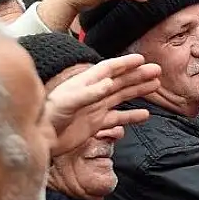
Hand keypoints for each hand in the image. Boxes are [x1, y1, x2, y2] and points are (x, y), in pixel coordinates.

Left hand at [46, 54, 161, 154]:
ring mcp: (96, 108)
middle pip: (120, 81)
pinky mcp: (96, 124)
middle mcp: (93, 93)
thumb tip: (109, 83)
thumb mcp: (68, 101)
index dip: (125, 63)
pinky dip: (131, 116)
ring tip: (155, 85)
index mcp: (86, 83)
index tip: (141, 60)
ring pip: (122, 97)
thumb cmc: (49, 116)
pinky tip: (144, 115)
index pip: (109, 69)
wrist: (42, 139)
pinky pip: (118, 118)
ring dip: (138, 91)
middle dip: (138, 75)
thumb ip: (89, 93)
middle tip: (156, 71)